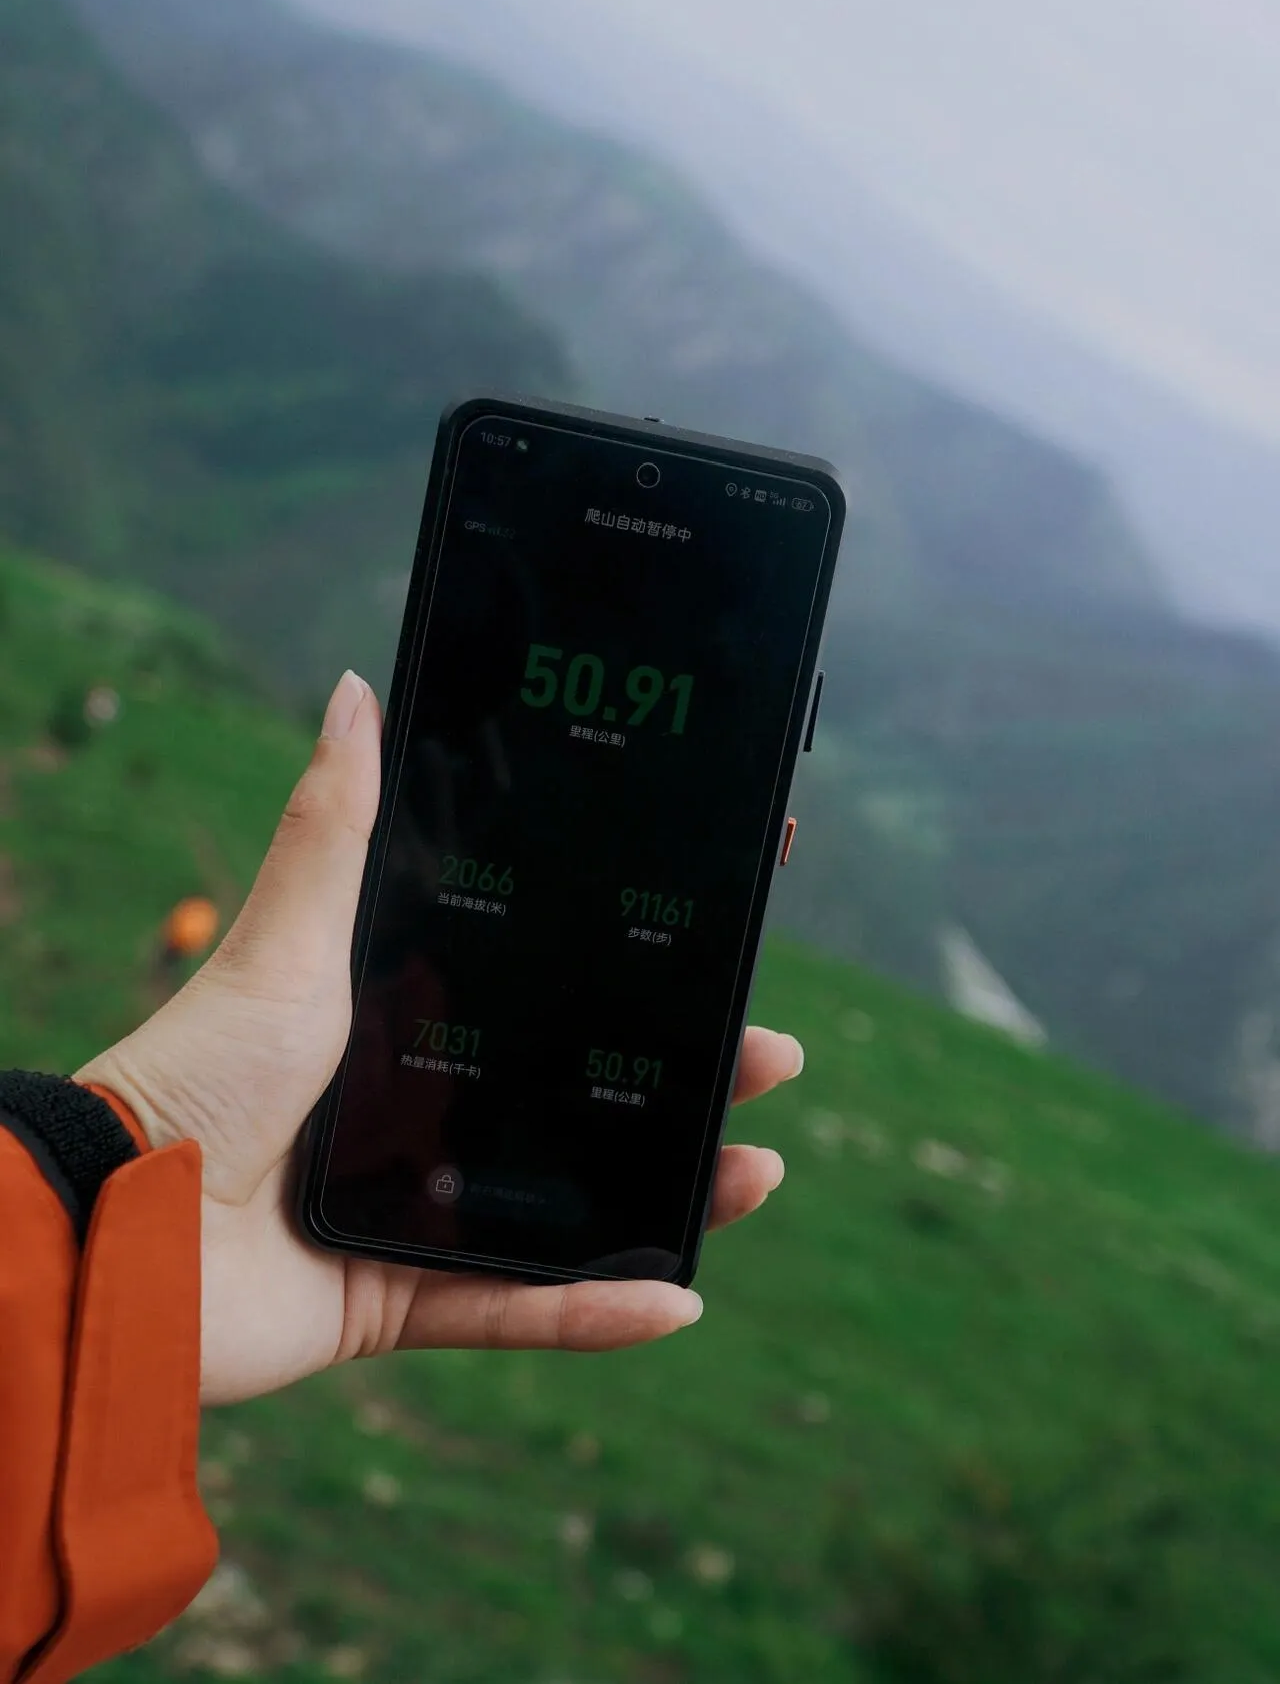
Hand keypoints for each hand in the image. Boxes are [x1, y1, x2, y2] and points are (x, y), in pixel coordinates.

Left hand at [77, 672, 801, 1405]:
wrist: (112, 1227)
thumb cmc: (192, 1074)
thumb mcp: (286, 944)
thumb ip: (332, 828)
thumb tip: (355, 692)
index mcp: (410, 1023)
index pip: (550, 993)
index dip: (638, 973)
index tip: (719, 934)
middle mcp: (424, 1113)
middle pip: (584, 1098)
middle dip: (686, 1076)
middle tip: (767, 1052)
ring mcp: (420, 1208)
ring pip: (574, 1205)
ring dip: (673, 1191)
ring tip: (756, 1168)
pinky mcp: (402, 1296)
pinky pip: (516, 1309)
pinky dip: (594, 1314)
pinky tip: (678, 1299)